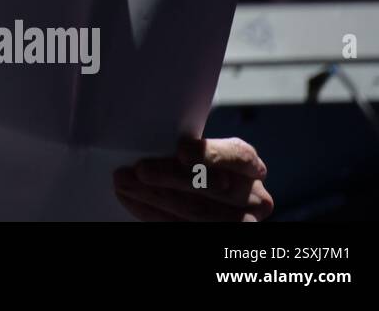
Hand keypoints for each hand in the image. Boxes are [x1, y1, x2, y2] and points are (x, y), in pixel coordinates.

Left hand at [113, 136, 273, 220]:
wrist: (200, 195)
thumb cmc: (192, 165)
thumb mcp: (195, 152)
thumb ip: (184, 150)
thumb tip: (145, 142)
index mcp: (249, 165)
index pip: (238, 156)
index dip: (211, 154)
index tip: (181, 151)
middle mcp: (253, 196)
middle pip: (214, 187)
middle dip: (170, 177)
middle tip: (138, 170)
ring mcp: (242, 220)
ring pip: (199, 213)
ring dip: (156, 198)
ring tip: (125, 185)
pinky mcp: (221, 236)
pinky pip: (184, 227)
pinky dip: (154, 214)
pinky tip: (133, 202)